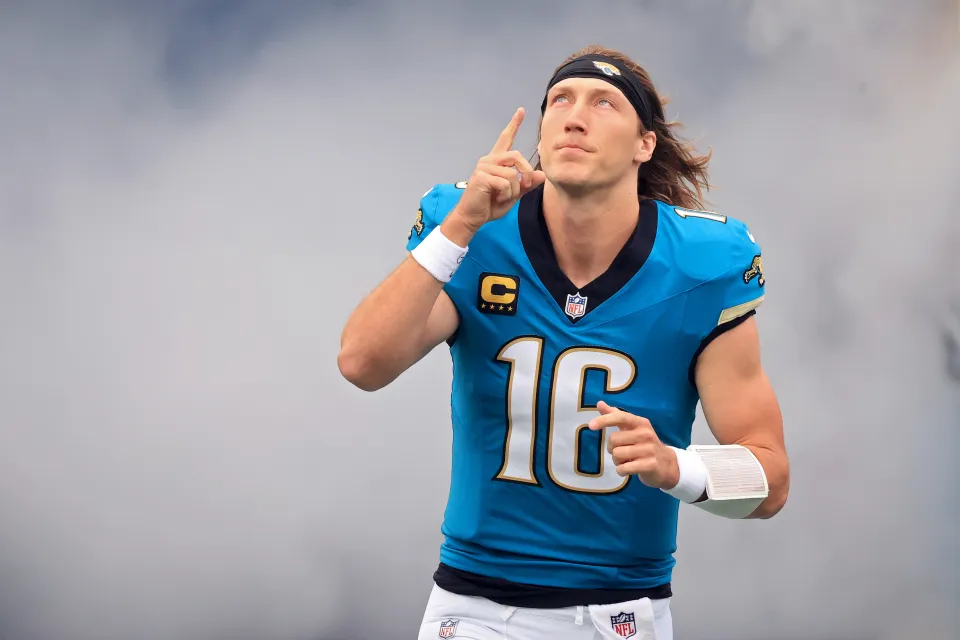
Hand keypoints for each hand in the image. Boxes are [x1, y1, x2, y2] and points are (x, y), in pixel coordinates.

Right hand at [452, 107, 545, 232]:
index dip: (514, 124)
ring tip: (503, 197)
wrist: (472, 217)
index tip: (521, 111)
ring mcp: (483, 167)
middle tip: (525, 187)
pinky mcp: (481, 176)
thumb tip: (541, 175)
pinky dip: (506, 195)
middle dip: (526, 173)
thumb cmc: (490, 205)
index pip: (505, 138)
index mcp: (496, 161)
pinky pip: (505, 184)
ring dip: (514, 190)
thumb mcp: (513, 194)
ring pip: (512, 174)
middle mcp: (489, 160)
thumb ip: (526, 185)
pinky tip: (497, 198)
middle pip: (516, 156)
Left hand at [588, 401, 679, 489]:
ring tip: (626, 461)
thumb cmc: (644, 444)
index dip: (604, 420)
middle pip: (614, 439)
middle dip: (612, 449)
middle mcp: (646, 434)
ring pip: (617, 454)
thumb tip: (599, 403)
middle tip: (621, 452)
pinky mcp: (650, 465)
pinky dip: (621, 471)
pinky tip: (628, 469)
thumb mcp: (632, 428)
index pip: (621, 417)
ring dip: (617, 461)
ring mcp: (649, 450)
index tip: (591, 425)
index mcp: (641, 423)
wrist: (667, 464)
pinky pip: (624, 468)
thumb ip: (616, 415)